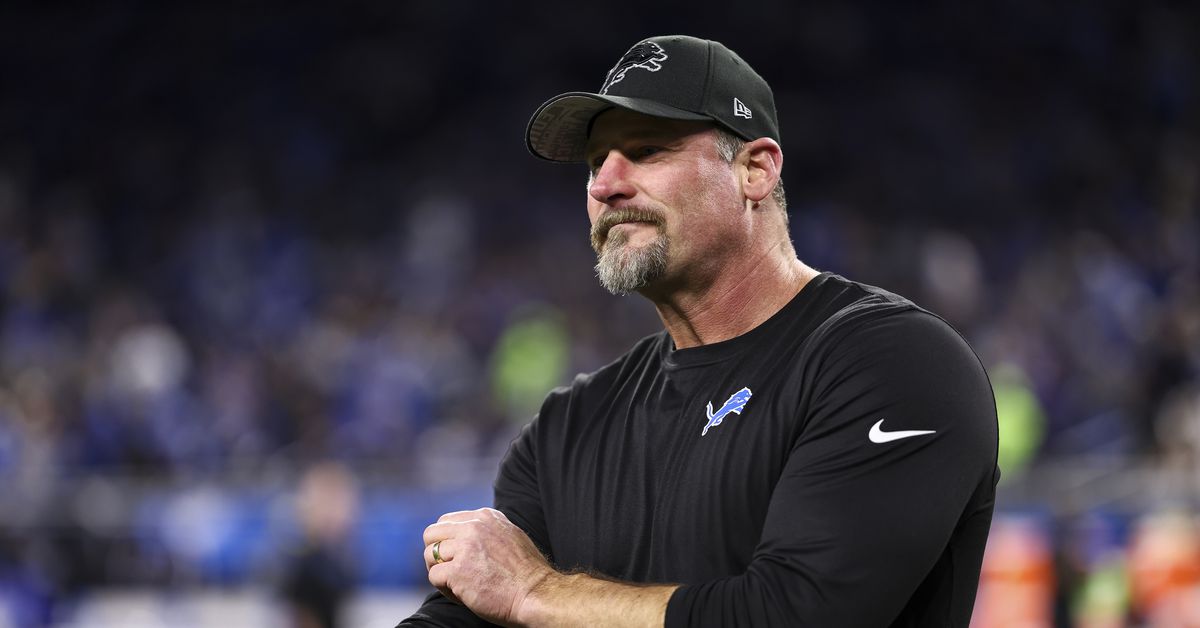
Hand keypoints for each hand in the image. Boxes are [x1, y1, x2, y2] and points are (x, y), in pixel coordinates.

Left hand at [423, 507, 555, 626]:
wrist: (536, 593)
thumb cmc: (527, 572)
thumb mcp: (511, 536)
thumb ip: (487, 531)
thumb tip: (468, 535)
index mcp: (485, 517)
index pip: (446, 521)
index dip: (447, 541)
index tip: (457, 557)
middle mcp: (473, 527)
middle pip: (431, 534)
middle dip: (436, 554)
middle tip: (449, 570)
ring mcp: (464, 548)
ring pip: (429, 555)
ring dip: (439, 572)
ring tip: (458, 585)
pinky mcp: (457, 571)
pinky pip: (434, 577)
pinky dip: (444, 589)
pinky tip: (462, 596)